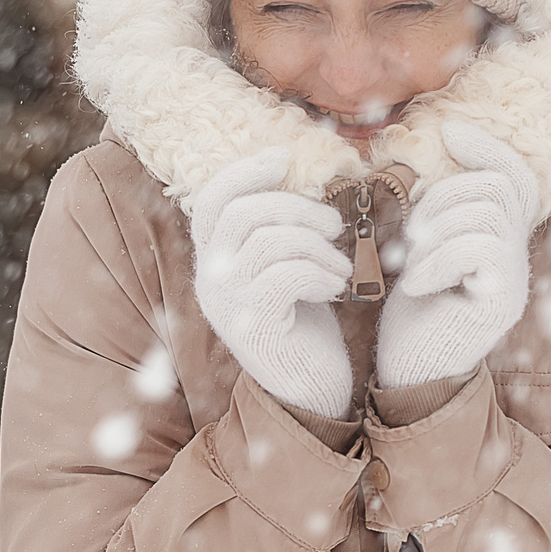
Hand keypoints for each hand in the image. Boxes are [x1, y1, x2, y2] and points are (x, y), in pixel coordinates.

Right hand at [191, 148, 355, 419]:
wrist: (313, 393)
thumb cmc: (305, 326)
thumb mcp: (284, 269)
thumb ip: (276, 231)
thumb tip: (292, 177)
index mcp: (214, 263)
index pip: (212, 201)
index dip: (245, 172)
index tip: (284, 158)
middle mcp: (211, 282)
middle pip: (243, 212)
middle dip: (297, 206)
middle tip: (333, 224)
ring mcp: (228, 305)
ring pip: (268, 240)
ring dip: (316, 244)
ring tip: (340, 265)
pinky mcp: (254, 326)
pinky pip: (286, 275)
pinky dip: (319, 272)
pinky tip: (335, 288)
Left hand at [376, 120, 537, 390]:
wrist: (408, 381)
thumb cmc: (409, 320)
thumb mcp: (418, 255)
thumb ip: (434, 217)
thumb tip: (425, 167)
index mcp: (496, 244)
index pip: (514, 179)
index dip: (488, 149)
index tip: (451, 131)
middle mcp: (514, 260)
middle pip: (498, 188)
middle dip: (444, 197)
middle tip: (410, 236)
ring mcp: (513, 281)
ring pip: (488, 212)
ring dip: (437, 230)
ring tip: (410, 263)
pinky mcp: (502, 302)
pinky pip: (481, 247)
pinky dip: (439, 259)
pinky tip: (416, 287)